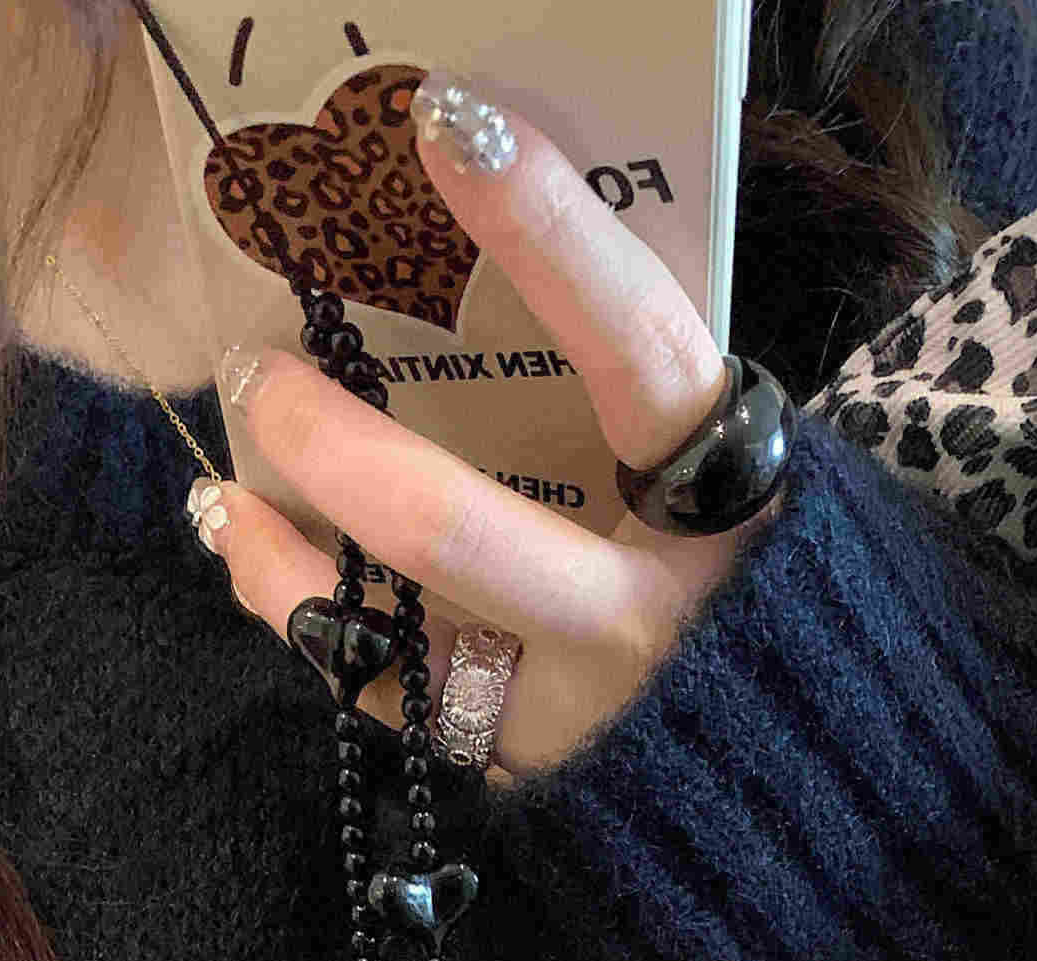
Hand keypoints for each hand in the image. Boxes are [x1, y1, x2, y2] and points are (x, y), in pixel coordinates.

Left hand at [191, 73, 788, 785]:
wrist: (812, 759)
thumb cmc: (762, 573)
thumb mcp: (740, 464)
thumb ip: (645, 387)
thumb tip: (505, 249)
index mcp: (729, 495)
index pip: (633, 343)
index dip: (546, 232)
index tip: (454, 124)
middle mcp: (643, 611)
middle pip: (454, 527)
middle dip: (332, 443)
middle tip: (258, 366)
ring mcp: (573, 700)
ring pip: (392, 626)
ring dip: (285, 550)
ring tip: (224, 489)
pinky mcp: (520, 758)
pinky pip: (382, 692)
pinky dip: (307, 619)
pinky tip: (256, 556)